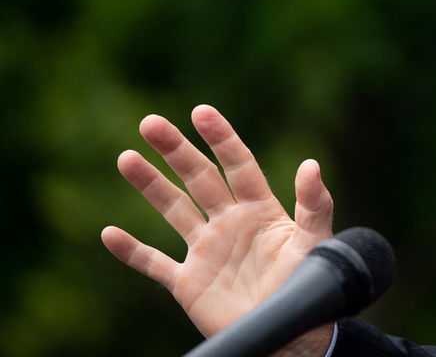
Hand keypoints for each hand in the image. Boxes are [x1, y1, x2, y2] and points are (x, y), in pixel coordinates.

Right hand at [101, 104, 335, 356]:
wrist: (293, 337)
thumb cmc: (309, 286)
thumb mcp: (316, 242)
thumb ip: (314, 204)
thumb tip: (311, 164)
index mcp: (260, 209)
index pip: (238, 164)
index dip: (221, 138)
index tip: (201, 112)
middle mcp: (230, 223)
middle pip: (198, 178)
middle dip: (175, 150)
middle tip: (150, 122)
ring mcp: (207, 251)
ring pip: (173, 210)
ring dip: (150, 186)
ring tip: (126, 157)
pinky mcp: (189, 283)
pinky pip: (154, 263)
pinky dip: (132, 251)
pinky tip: (109, 234)